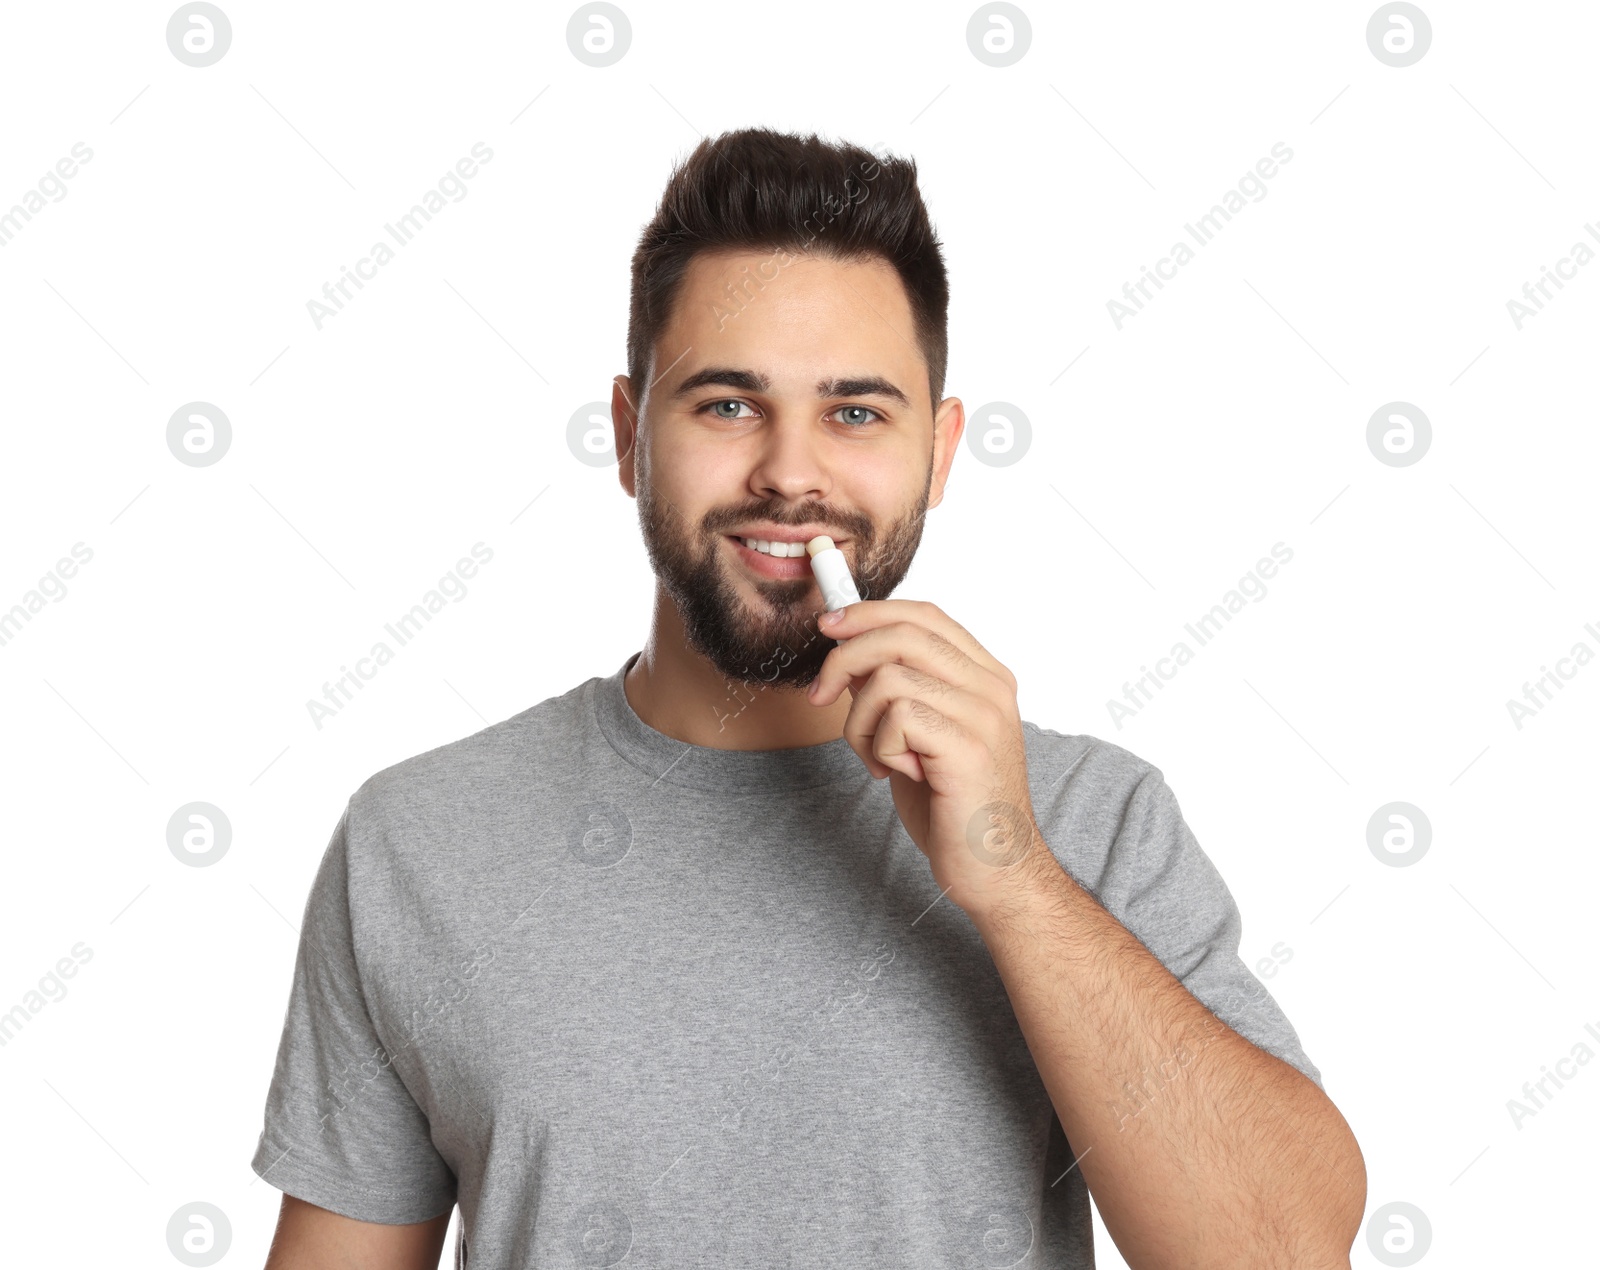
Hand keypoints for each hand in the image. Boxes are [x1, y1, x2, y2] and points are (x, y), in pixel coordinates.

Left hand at [806, 599, 1060, 917]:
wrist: (994, 870)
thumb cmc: (954, 806)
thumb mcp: (917, 736)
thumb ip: (895, 691)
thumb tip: (847, 654)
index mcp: (986, 677)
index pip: (924, 615)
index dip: (870, 613)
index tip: (829, 626)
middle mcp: (991, 688)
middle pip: (902, 634)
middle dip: (844, 658)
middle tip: (820, 693)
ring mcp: (984, 715)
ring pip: (889, 677)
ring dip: (860, 721)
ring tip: (876, 757)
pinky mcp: (968, 747)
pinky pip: (896, 717)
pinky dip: (878, 746)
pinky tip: (898, 774)